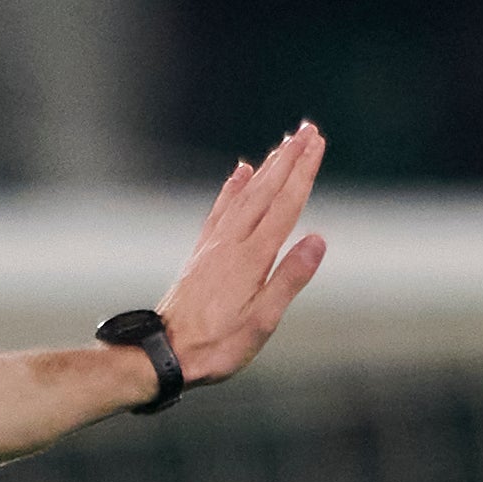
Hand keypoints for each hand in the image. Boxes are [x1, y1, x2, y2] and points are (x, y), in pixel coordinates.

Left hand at [153, 125, 331, 390]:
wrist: (165, 351)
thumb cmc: (217, 345)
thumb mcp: (262, 321)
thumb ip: (290, 278)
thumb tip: (317, 239)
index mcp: (252, 258)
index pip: (285, 205)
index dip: (303, 173)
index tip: (317, 145)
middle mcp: (232, 242)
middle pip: (266, 190)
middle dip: (289, 158)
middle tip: (308, 130)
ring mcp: (214, 244)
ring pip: (245, 194)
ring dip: (267, 167)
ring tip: (283, 143)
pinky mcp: (202, 252)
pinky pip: (221, 208)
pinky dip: (234, 186)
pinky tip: (241, 172)